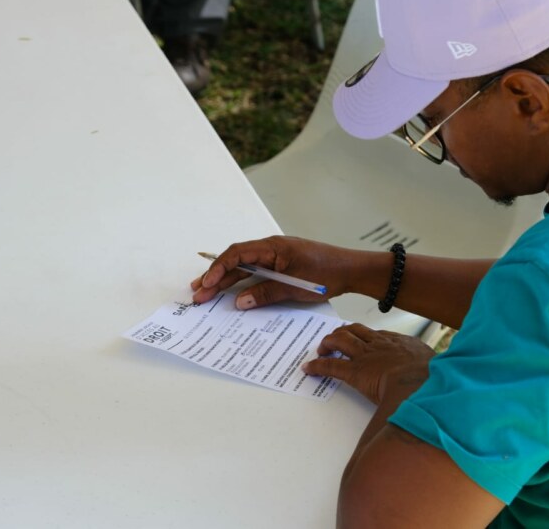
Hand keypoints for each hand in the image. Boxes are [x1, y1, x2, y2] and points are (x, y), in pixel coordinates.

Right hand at [191, 236, 355, 308]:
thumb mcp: (295, 286)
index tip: (206, 283)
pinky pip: (257, 273)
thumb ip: (266, 292)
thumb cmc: (328, 273)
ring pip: (244, 268)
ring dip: (226, 281)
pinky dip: (243, 283)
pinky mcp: (281, 267)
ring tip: (206, 293)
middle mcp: (270, 249)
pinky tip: (233, 294)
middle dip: (215, 277)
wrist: (351, 270)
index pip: (237, 253)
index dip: (218, 268)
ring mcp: (275, 258)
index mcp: (272, 247)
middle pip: (236, 261)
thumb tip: (239, 301)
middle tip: (198, 294)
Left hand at [303, 324, 434, 404]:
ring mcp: (366, 356)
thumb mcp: (440, 370)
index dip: (368, 336)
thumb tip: (442, 378)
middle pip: (356, 330)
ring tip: (322, 348)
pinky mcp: (354, 371)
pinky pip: (331, 365)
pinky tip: (310, 367)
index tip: (364, 338)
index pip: (380, 335)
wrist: (421, 384)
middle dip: (344, 332)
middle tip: (336, 339)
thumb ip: (435, 372)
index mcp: (401, 344)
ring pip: (341, 340)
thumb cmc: (434, 380)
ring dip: (329, 342)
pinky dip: (318, 365)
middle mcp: (381, 345)